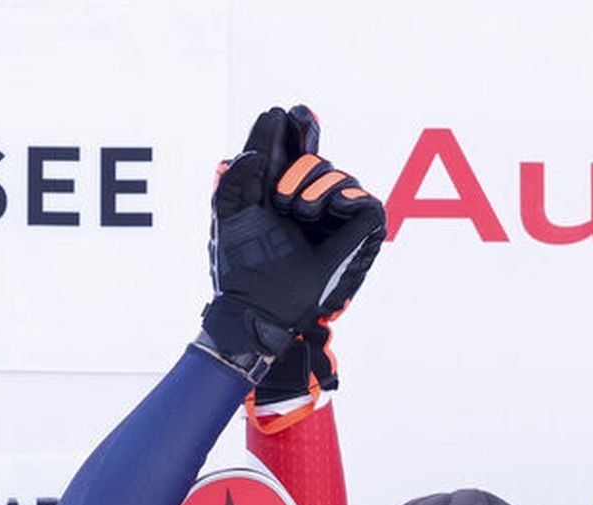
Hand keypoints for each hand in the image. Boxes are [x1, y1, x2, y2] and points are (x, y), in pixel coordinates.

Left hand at [200, 105, 386, 385]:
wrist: (258, 303)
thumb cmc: (239, 264)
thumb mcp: (228, 211)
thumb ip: (237, 176)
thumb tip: (252, 150)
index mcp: (278, 187)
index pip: (290, 146)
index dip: (291, 126)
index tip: (284, 113)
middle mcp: (308, 198)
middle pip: (314, 154)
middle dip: (298, 166)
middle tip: (281, 200)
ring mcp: (333, 216)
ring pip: (337, 173)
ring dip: (314, 187)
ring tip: (298, 215)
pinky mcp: (357, 234)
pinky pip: (365, 200)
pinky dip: (346, 198)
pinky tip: (328, 211)